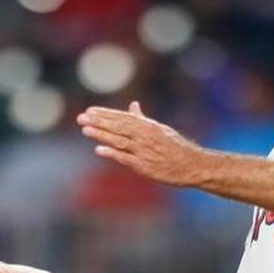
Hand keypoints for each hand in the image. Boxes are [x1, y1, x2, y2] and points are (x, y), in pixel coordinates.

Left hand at [77, 102, 204, 186]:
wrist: (192, 165)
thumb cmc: (176, 147)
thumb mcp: (160, 129)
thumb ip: (143, 119)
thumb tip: (133, 105)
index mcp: (148, 126)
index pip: (122, 117)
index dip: (105, 114)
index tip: (90, 111)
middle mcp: (145, 136)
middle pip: (118, 127)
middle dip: (99, 122)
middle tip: (81, 118)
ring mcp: (144, 151)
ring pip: (119, 140)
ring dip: (102, 135)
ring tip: (85, 129)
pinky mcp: (145, 166)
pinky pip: (126, 158)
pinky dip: (112, 153)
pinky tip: (99, 150)